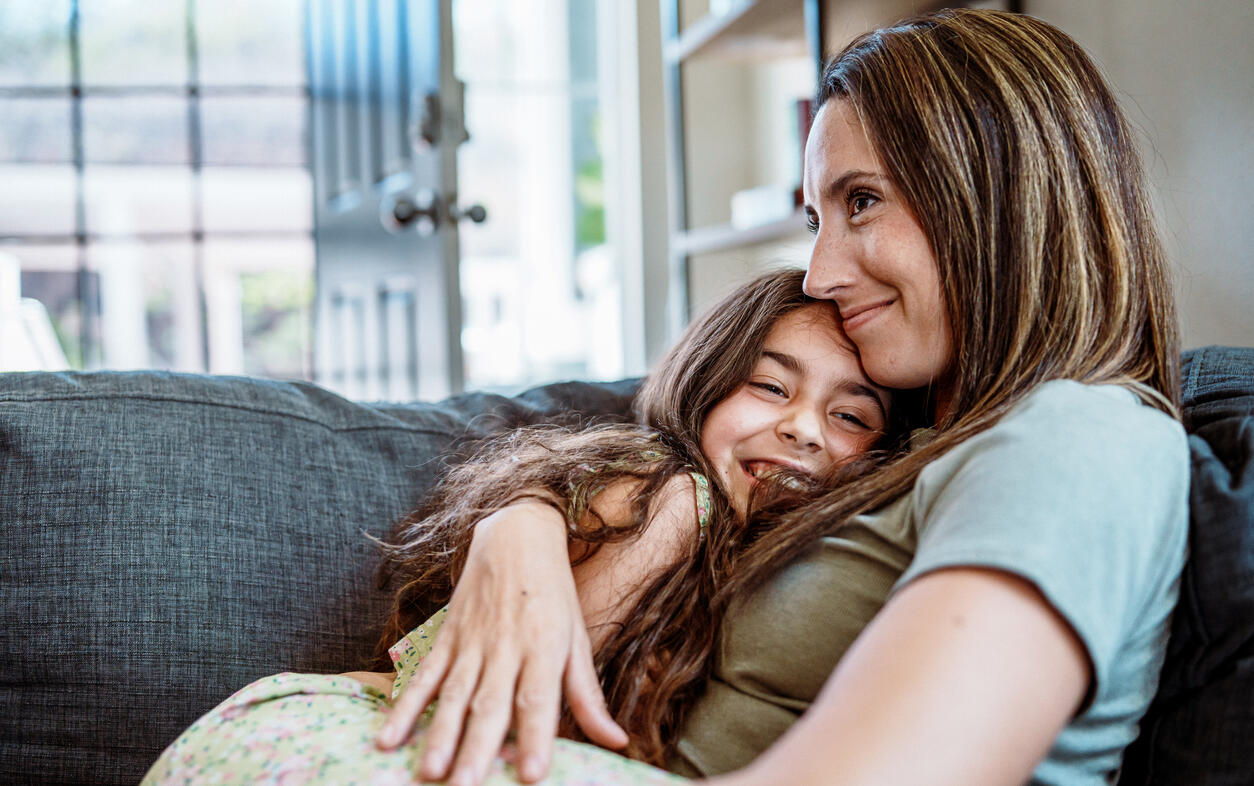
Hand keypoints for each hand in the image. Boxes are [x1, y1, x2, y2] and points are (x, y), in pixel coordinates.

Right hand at [375, 500, 627, 784]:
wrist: (517, 533)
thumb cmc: (554, 593)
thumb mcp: (577, 638)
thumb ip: (587, 695)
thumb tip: (617, 742)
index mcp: (544, 646)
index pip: (537, 697)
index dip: (535, 736)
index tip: (532, 774)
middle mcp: (506, 646)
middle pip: (489, 703)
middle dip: (477, 749)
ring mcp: (472, 641)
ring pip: (453, 694)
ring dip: (439, 734)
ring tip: (430, 772)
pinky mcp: (447, 636)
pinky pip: (424, 675)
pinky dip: (405, 706)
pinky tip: (389, 738)